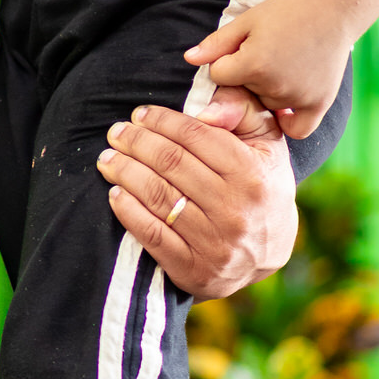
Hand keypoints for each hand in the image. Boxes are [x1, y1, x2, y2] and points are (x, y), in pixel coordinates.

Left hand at [95, 92, 297, 298]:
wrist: (270, 253)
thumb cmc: (261, 186)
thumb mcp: (266, 144)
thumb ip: (241, 111)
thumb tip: (205, 109)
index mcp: (252, 173)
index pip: (195, 136)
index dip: (162, 121)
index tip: (140, 114)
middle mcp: (234, 209)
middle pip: (171, 163)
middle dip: (136, 142)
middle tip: (116, 133)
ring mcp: (214, 243)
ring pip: (157, 196)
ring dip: (125, 172)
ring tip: (108, 158)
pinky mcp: (194, 269)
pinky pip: (152, 235)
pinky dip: (128, 212)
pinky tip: (115, 193)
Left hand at [184, 0, 350, 140]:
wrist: (332, 10)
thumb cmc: (287, 11)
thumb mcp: (247, 21)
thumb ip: (216, 43)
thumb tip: (188, 59)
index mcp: (253, 65)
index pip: (219, 77)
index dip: (226, 63)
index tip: (242, 49)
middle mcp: (275, 86)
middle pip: (243, 94)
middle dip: (248, 79)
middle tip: (269, 55)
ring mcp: (298, 98)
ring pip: (267, 108)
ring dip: (269, 94)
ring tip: (284, 66)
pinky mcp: (319, 104)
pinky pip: (297, 130)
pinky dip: (289, 122)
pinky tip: (287, 108)